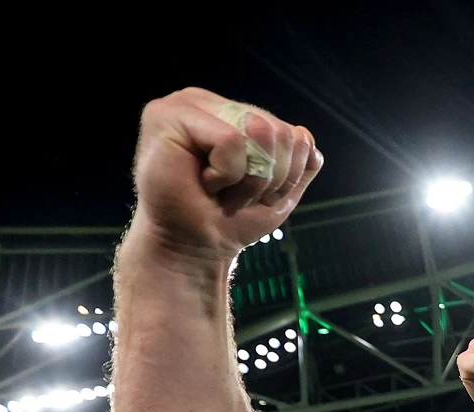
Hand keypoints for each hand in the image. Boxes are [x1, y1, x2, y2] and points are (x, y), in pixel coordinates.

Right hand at [129, 88, 321, 260]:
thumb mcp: (278, 191)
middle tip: (234, 195)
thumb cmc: (228, 220)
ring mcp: (186, 104)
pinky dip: (227, 173)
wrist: (193, 248)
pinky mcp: (168, 116)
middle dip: (268, 177)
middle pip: (277, 131)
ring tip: (219, 189)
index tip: (253, 195)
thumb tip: (305, 136)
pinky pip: (231, 140)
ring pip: (258, 132)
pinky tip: (204, 182)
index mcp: (232, 112)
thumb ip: (298, 162)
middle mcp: (208, 102)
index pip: (288, 132)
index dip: (285, 173)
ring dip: (248, 177)